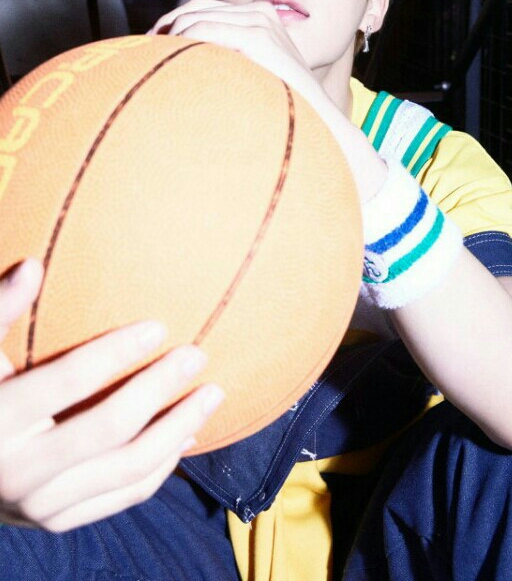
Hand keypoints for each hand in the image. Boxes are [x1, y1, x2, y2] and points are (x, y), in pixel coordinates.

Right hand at [0, 259, 223, 532]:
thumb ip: (0, 312)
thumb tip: (34, 267)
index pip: (68, 382)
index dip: (116, 352)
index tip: (159, 326)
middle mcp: (16, 471)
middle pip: (110, 427)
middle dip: (160, 387)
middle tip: (197, 353)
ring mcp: (40, 505)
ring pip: (128, 469)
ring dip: (178, 429)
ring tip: (213, 393)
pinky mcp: (58, 521)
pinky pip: (123, 495)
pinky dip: (163, 465)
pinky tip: (188, 432)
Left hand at [148, 0, 319, 104]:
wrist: (317, 121)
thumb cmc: (282, 106)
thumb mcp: (250, 74)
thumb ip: (226, 58)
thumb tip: (184, 59)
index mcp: (259, 17)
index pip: (202, 6)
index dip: (172, 21)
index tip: (152, 45)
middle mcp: (261, 12)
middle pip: (194, 7)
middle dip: (165, 27)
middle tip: (144, 51)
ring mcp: (262, 22)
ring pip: (194, 18)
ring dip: (171, 39)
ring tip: (157, 61)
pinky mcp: (259, 37)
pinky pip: (204, 31)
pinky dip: (184, 44)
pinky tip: (176, 64)